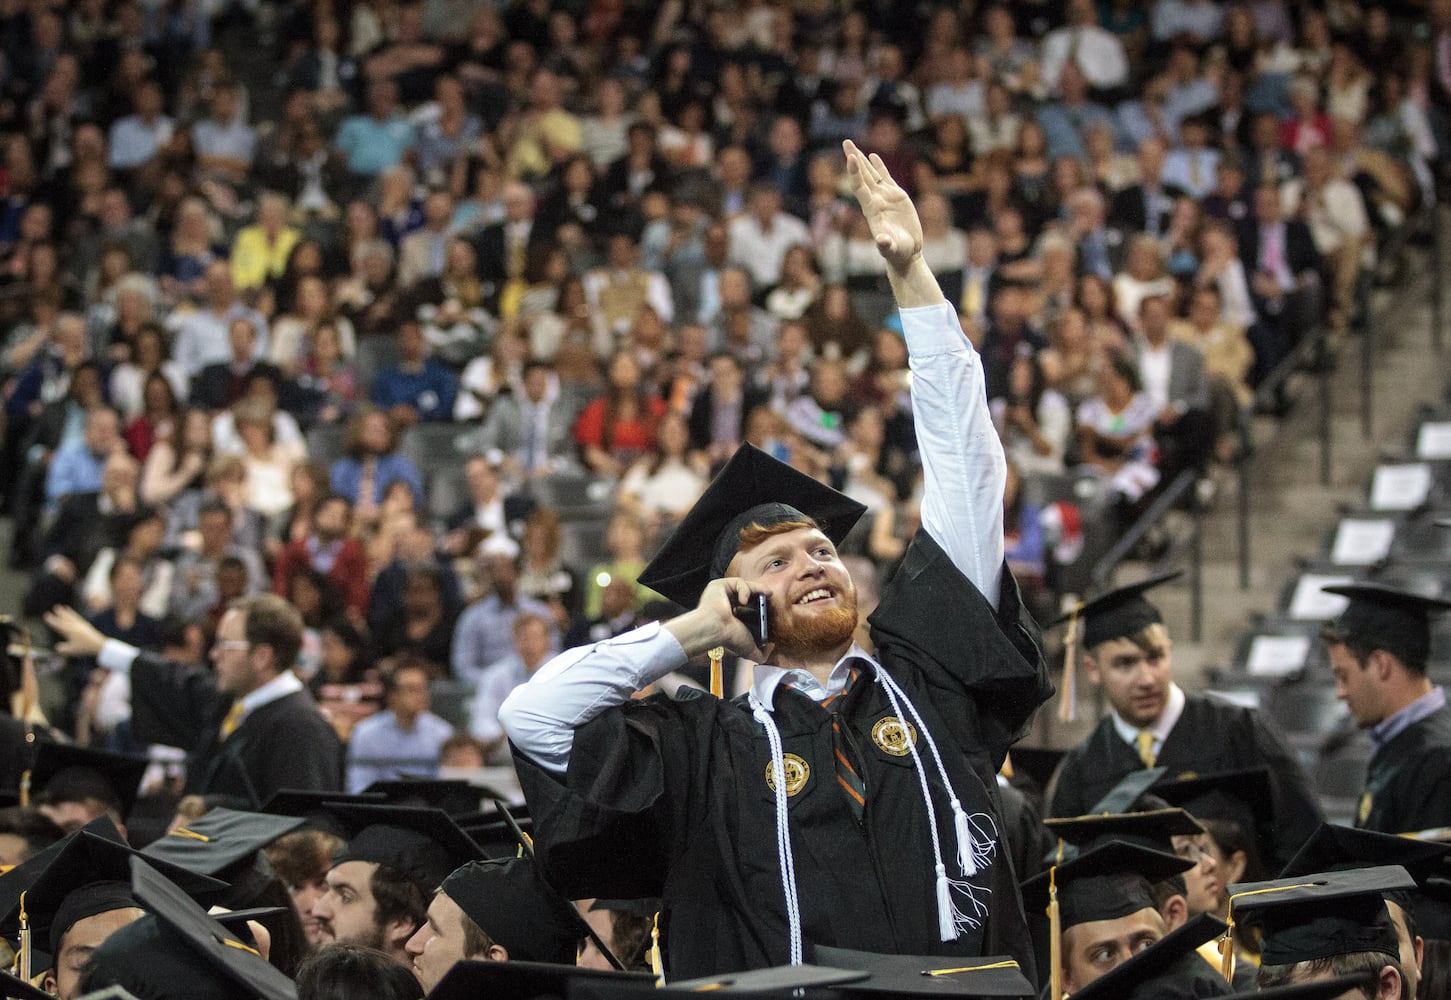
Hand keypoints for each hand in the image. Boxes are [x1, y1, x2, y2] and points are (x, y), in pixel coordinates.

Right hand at [44, 605, 107, 657]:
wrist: (98, 644)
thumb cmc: (84, 648)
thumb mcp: (71, 650)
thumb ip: (62, 649)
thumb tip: (56, 647)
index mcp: (70, 631)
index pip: (58, 625)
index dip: (52, 621)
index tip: (46, 616)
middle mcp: (74, 626)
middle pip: (65, 619)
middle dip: (59, 614)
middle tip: (54, 608)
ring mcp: (80, 625)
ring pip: (71, 616)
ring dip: (66, 612)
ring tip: (62, 607)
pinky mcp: (85, 625)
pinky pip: (77, 617)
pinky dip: (73, 614)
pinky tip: (71, 612)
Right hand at [666, 576, 768, 662]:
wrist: (714, 630)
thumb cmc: (728, 638)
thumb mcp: (750, 649)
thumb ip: (762, 654)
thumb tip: (772, 647)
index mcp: (732, 617)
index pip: (749, 607)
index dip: (761, 605)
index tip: (770, 606)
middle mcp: (727, 605)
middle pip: (748, 594)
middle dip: (760, 594)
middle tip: (770, 596)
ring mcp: (722, 594)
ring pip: (744, 586)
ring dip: (755, 589)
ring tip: (763, 595)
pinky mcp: (720, 586)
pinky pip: (738, 583)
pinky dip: (745, 589)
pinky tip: (744, 600)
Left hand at [843, 139, 922, 272]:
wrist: (905, 253)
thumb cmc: (897, 252)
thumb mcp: (892, 248)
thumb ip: (885, 245)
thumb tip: (881, 242)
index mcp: (871, 209)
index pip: (859, 187)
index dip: (854, 172)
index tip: (851, 157)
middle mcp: (875, 200)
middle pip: (861, 175)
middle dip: (853, 158)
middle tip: (845, 141)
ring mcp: (884, 197)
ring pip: (870, 174)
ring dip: (862, 159)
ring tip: (852, 145)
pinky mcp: (895, 196)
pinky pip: (885, 177)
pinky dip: (879, 166)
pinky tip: (872, 155)